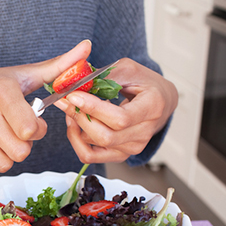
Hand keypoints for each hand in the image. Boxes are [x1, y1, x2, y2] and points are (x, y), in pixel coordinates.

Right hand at [0, 40, 94, 174]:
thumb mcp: (22, 75)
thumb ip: (58, 67)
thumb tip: (87, 47)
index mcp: (1, 91)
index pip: (29, 130)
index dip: (37, 131)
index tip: (31, 123)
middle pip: (19, 152)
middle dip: (23, 145)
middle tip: (16, 132)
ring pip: (3, 164)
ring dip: (8, 155)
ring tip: (3, 138)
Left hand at [55, 58, 177, 163]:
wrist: (160, 102)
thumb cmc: (145, 84)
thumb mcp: (128, 70)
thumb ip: (106, 77)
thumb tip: (78, 84)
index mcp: (152, 108)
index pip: (120, 118)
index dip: (93, 109)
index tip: (73, 95)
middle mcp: (144, 133)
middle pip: (105, 136)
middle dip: (80, 118)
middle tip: (65, 101)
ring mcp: (133, 147)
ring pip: (95, 146)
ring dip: (76, 127)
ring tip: (71, 108)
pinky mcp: (120, 155)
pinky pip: (90, 156)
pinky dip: (76, 142)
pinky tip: (74, 125)